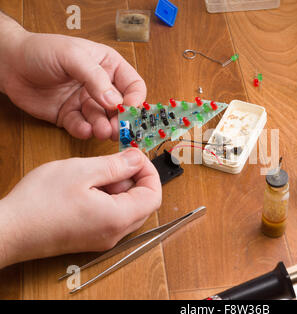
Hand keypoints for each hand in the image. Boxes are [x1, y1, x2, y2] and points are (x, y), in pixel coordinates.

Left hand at [0, 16, 145, 140]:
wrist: (9, 64)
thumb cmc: (40, 50)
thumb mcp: (72, 56)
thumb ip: (95, 78)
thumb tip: (114, 101)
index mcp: (108, 66)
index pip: (133, 86)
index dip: (135, 100)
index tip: (130, 111)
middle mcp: (101, 86)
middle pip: (121, 108)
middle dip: (121, 121)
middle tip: (119, 130)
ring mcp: (86, 102)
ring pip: (104, 121)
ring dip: (104, 128)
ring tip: (101, 130)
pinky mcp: (71, 116)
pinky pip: (83, 128)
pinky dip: (84, 131)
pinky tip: (82, 129)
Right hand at [0, 149, 160, 267]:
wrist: (9, 230)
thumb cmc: (39, 203)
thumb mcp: (81, 171)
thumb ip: (116, 165)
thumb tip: (138, 159)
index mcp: (118, 218)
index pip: (154, 195)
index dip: (149, 172)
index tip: (136, 157)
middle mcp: (115, 233)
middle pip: (144, 203)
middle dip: (134, 179)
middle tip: (114, 163)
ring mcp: (104, 239)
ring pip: (129, 209)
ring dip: (120, 189)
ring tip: (95, 176)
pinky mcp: (92, 238)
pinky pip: (113, 217)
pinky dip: (109, 199)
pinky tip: (88, 189)